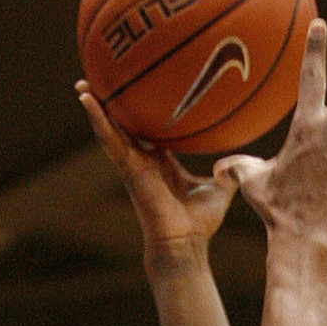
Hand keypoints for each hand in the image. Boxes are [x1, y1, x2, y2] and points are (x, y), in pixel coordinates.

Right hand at [76, 84, 237, 266]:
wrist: (184, 243)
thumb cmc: (200, 223)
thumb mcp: (220, 189)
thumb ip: (230, 172)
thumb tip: (244, 161)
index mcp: (161, 162)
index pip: (148, 131)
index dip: (142, 114)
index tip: (138, 95)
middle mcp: (143, 160)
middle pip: (123, 127)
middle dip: (112, 107)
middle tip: (101, 82)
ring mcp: (133, 164)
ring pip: (110, 129)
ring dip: (96, 107)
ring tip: (82, 83)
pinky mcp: (127, 168)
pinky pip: (109, 138)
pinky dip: (98, 119)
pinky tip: (86, 99)